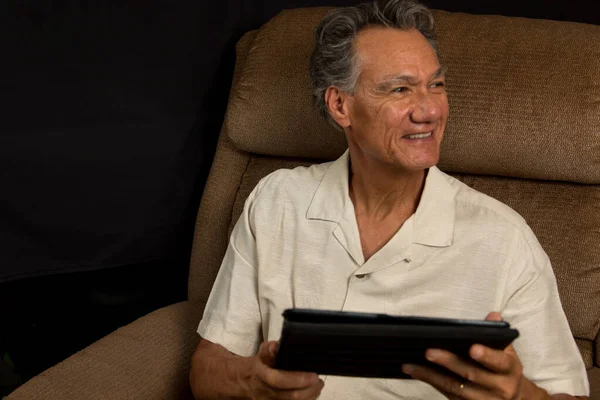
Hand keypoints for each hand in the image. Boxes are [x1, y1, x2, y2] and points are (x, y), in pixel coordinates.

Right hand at [242, 341, 324, 399]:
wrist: (244, 383)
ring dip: (309, 397)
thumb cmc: (256, 368)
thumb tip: (275, 346)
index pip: (278, 380)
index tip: (313, 376)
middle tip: (319, 381)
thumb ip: (268, 350)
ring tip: (317, 387)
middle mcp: (264, 392)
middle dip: (309, 390)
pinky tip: (310, 395)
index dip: (297, 379)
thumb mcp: (259, 355)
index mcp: (260, 375)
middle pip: (289, 396)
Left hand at [401, 312, 548, 399]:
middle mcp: (500, 387)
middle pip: (471, 375)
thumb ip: (496, 334)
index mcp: (509, 369)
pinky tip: (417, 373)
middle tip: (429, 352)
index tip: (472, 348)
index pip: (499, 362)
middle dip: (449, 363)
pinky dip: (432, 383)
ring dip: (432, 376)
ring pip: (456, 388)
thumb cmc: (504, 369)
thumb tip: (493, 315)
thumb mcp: (506, 351)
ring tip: (412, 365)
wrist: (516, 398)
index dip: (487, 356)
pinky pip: (449, 395)